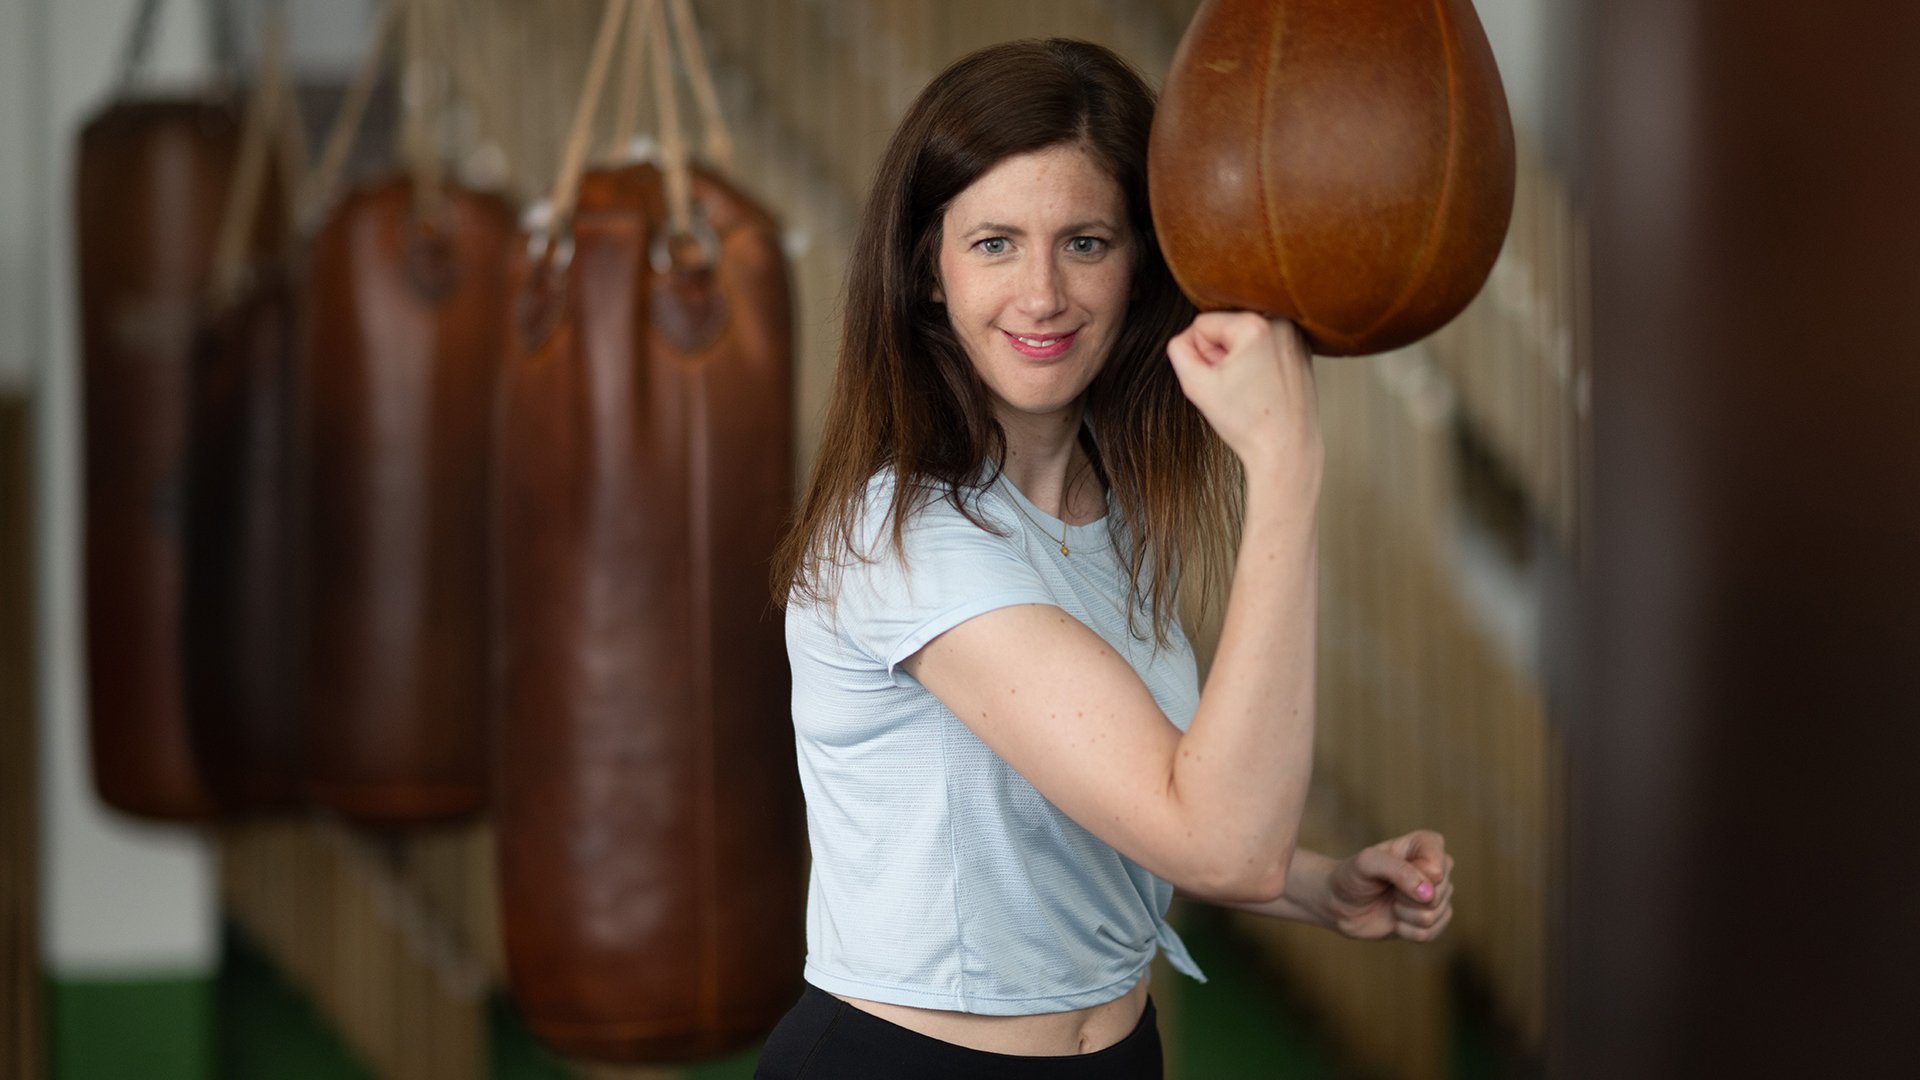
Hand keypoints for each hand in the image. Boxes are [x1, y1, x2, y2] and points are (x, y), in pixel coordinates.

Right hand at [1165, 311, 1318, 473]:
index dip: (1201, 355)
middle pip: (1225, 326)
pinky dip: (1257, 361)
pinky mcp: (1301, 349)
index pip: (1202, 324)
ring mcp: (1295, 335)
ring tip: (1249, 386)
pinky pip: (1264, 344)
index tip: (1220, 380)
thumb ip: (1178, 349)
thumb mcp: (1195, 385)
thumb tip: (1188, 336)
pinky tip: (1262, 385)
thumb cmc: (1247, 423)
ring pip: (1244, 335)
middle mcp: (1280, 323)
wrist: (1285, 447)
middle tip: (1235, 386)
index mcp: (1254, 325)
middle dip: (1221, 355)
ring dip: (1238, 357)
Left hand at [1324, 830, 1453, 942]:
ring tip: (1391, 903)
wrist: (1341, 904)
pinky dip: (1407, 931)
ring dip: (1404, 915)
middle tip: (1388, 889)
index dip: (1414, 875)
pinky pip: (1431, 933)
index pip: (1437, 865)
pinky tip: (1396, 920)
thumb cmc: (1353, 876)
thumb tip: (1429, 894)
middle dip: (1405, 896)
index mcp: (1426, 844)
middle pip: (1438, 892)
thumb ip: (1399, 871)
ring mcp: (1438, 895)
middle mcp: (1438, 868)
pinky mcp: (1434, 920)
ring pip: (1433, 914)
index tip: (1391, 871)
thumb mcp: (1367, 863)